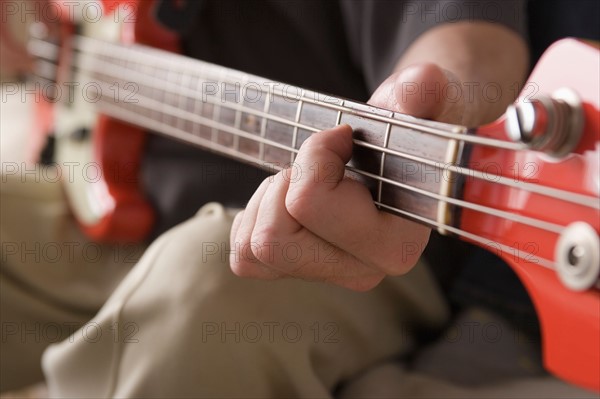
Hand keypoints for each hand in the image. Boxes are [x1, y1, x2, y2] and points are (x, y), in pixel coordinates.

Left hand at [229, 63, 465, 290]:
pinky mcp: (297, 272)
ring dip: (269, 201)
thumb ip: (418, 96)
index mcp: (395, 245)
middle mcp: (361, 272)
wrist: (395, 160)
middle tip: (316, 167)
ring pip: (254, 249)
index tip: (342, 138)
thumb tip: (425, 82)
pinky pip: (244, 256)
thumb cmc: (400, 136)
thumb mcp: (410, 110)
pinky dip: (255, 219)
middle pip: (272, 239)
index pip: (308, 204)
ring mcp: (326, 274)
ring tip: (306, 182)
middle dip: (284, 187)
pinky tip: (288, 201)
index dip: (314, 157)